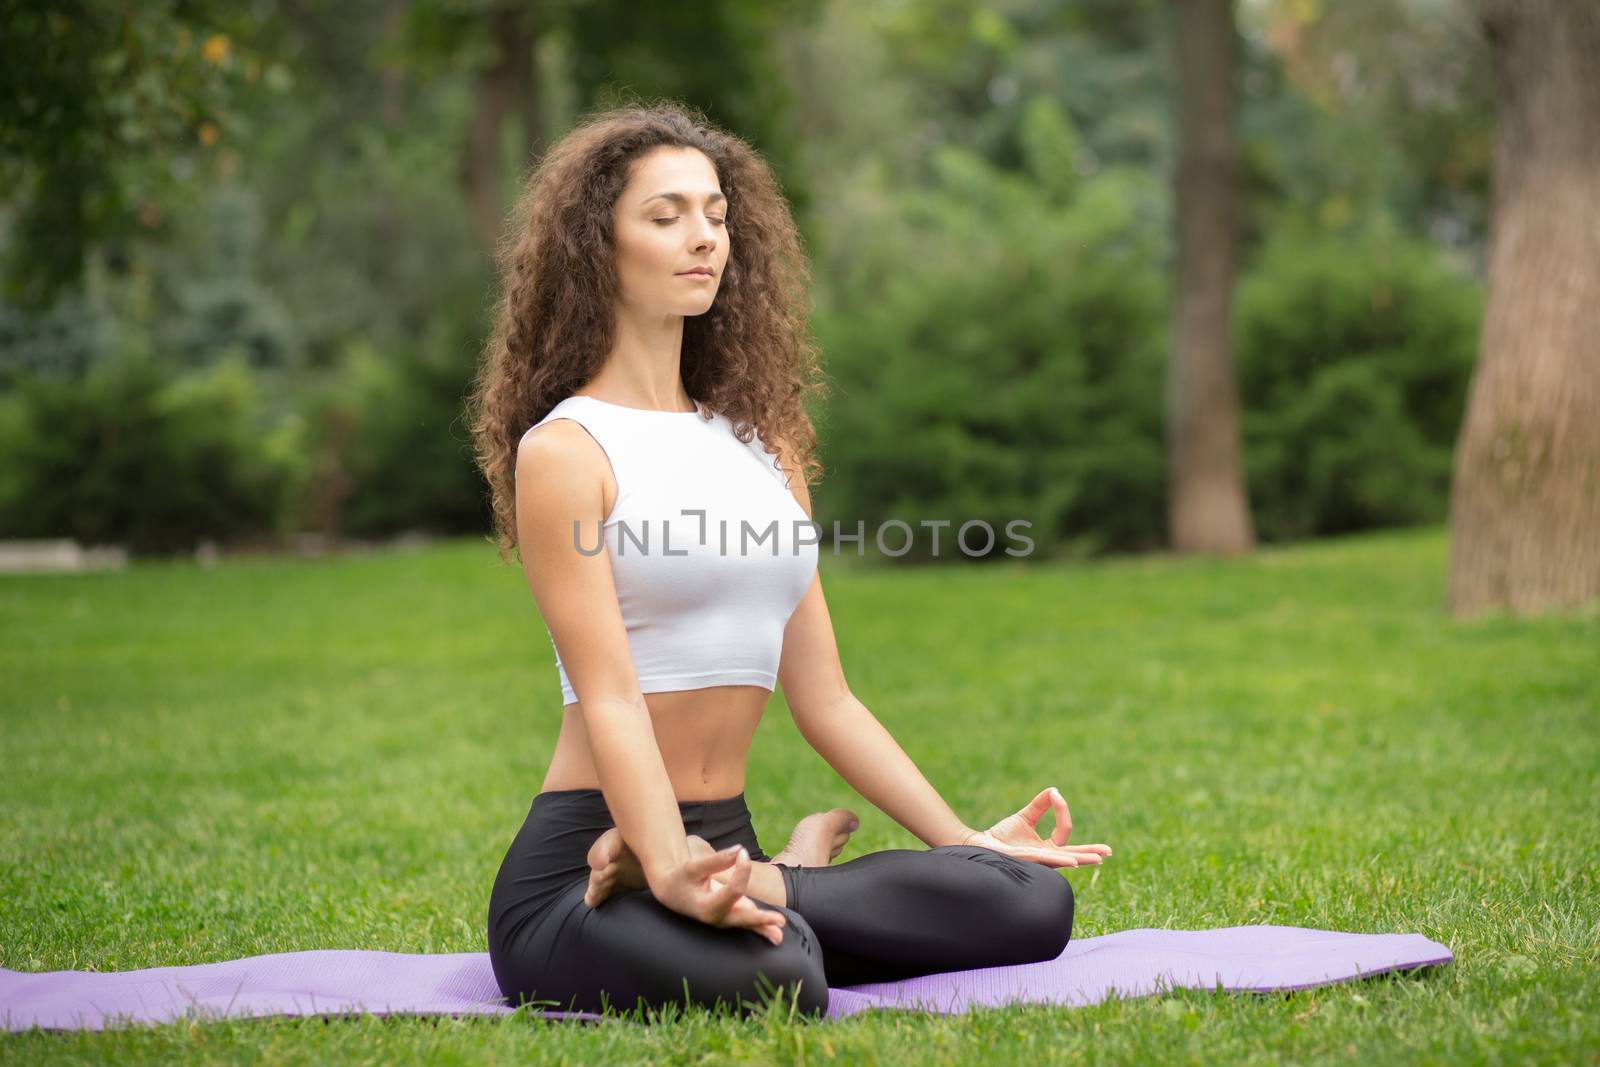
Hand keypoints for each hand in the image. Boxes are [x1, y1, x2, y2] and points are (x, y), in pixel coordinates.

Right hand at [646, 835, 787, 945]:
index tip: (742, 852)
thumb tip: (739, 850)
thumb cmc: (682, 878)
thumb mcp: (693, 867)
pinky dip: (762, 928)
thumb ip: (716, 860)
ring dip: (764, 929)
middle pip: (742, 918)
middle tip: (778, 920)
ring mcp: (725, 920)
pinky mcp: (731, 917)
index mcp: (706, 907)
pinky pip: (748, 924)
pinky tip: (776, 935)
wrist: (673, 892)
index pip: (733, 890)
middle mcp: (717, 918)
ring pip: (747, 925)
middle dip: (761, 919)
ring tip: (779, 936)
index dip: (742, 870)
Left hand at [960, 786, 1112, 867]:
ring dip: (1081, 859)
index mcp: (1047, 848)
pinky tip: (1071, 861)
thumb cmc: (1002, 836)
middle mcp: (1046, 857)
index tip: (1056, 795)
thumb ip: (1040, 805)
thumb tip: (1053, 790)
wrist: (981, 844)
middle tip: (1108, 852)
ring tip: (1097, 859)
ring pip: (1063, 860)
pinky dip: (1059, 859)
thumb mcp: (1025, 817)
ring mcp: (1038, 861)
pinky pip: (1046, 860)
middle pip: (1073, 854)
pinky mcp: (1027, 861)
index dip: (1062, 812)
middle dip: (1090, 853)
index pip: (1064, 832)